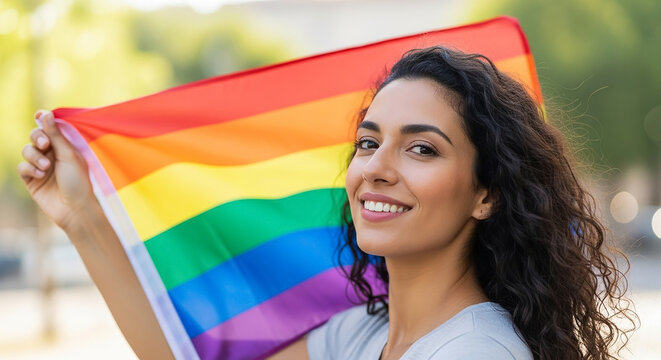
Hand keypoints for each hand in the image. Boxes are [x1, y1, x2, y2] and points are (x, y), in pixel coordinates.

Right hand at [18, 110, 97, 231]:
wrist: (74, 209)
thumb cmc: (78, 181)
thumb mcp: (69, 155)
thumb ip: (56, 135)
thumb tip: (46, 114)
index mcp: (65, 146)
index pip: (51, 128)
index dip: (44, 119)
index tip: (40, 115)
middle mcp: (52, 154)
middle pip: (36, 136)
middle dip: (38, 137)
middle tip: (45, 145)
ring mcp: (40, 166)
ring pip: (27, 150)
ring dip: (35, 156)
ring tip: (46, 167)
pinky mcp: (31, 179)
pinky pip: (22, 167)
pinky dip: (30, 169)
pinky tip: (40, 175)